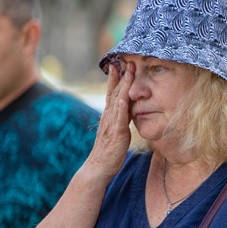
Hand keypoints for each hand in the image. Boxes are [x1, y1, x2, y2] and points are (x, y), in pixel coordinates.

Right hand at [84, 61, 133, 179]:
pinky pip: (118, 118)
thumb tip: (127, 112)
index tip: (119, 65)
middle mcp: (109, 116)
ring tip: (127, 72)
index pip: (113, 93)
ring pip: (117, 100)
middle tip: (125, 60)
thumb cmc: (109, 151)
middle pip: (115, 92)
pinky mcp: (117, 133)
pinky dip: (120, 107)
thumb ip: (121, 121)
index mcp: (110, 116)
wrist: (99, 167)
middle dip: (121, 76)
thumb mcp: (117, 131)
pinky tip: (123, 97)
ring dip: (122, 85)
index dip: (116, 79)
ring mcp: (112, 123)